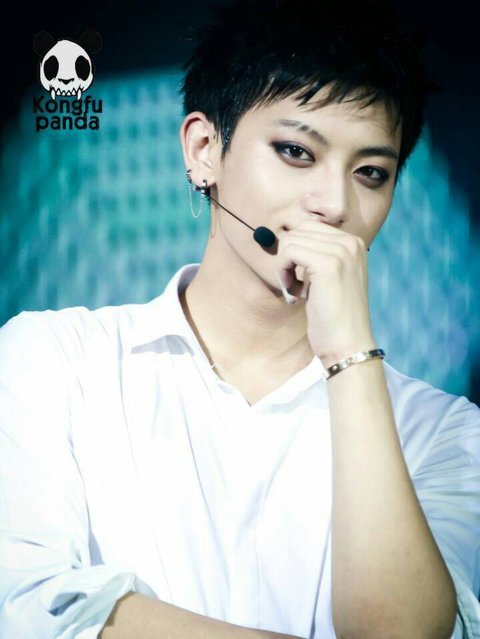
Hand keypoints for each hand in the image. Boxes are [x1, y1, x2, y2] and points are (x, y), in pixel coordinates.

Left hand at [275, 218, 376, 365]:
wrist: (348, 344)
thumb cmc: (333, 316)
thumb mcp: (328, 278)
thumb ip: (315, 254)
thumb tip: (282, 235)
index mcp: (353, 242)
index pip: (308, 226)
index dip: (294, 250)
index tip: (300, 277)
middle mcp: (350, 242)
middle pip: (298, 231)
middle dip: (288, 258)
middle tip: (294, 285)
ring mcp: (341, 252)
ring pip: (290, 241)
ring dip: (284, 268)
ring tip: (295, 291)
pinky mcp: (328, 264)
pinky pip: (288, 252)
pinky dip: (283, 273)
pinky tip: (294, 294)